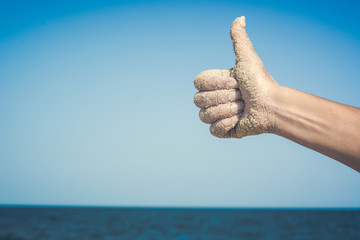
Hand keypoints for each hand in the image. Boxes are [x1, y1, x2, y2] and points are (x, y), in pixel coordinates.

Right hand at [194, 16, 278, 137]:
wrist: (273, 105)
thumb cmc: (261, 82)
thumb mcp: (247, 58)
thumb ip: (239, 39)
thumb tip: (240, 18)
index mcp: (215, 83)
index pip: (197, 83)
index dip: (215, 84)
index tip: (235, 82)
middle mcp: (212, 98)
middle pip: (199, 100)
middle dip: (224, 98)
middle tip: (242, 96)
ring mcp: (216, 115)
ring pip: (204, 116)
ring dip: (227, 111)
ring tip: (243, 108)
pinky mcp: (222, 130)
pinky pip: (213, 130)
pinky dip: (228, 124)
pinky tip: (240, 120)